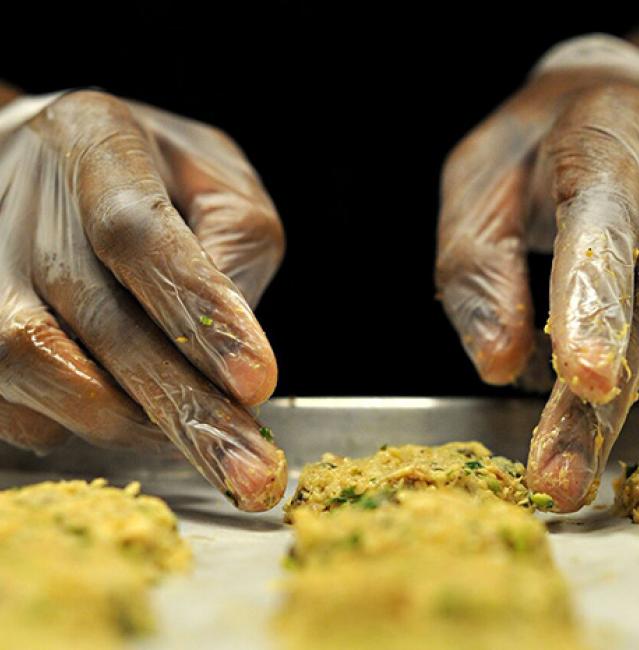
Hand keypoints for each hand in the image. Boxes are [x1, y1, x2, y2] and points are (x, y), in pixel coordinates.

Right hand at [0, 89, 286, 511]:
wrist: (58, 162)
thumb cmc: (160, 176)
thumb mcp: (219, 187)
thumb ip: (235, 252)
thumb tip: (235, 357)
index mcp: (99, 141)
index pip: (139, 233)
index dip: (197, 314)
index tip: (256, 385)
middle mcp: (25, 197)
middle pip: (95, 317)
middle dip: (180, 406)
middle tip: (249, 474)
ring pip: (33, 363)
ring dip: (123, 418)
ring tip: (191, 431)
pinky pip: (7, 395)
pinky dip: (72, 420)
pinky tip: (121, 411)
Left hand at [436, 34, 638, 510]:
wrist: (599, 111)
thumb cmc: (528, 149)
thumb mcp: (479, 186)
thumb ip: (479, 268)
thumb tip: (497, 363)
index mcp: (606, 166)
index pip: (603, 243)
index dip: (596, 312)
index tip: (588, 380)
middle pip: (634, 320)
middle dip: (593, 408)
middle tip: (561, 479)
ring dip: (599, 421)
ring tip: (562, 475)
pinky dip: (604, 398)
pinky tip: (576, 436)